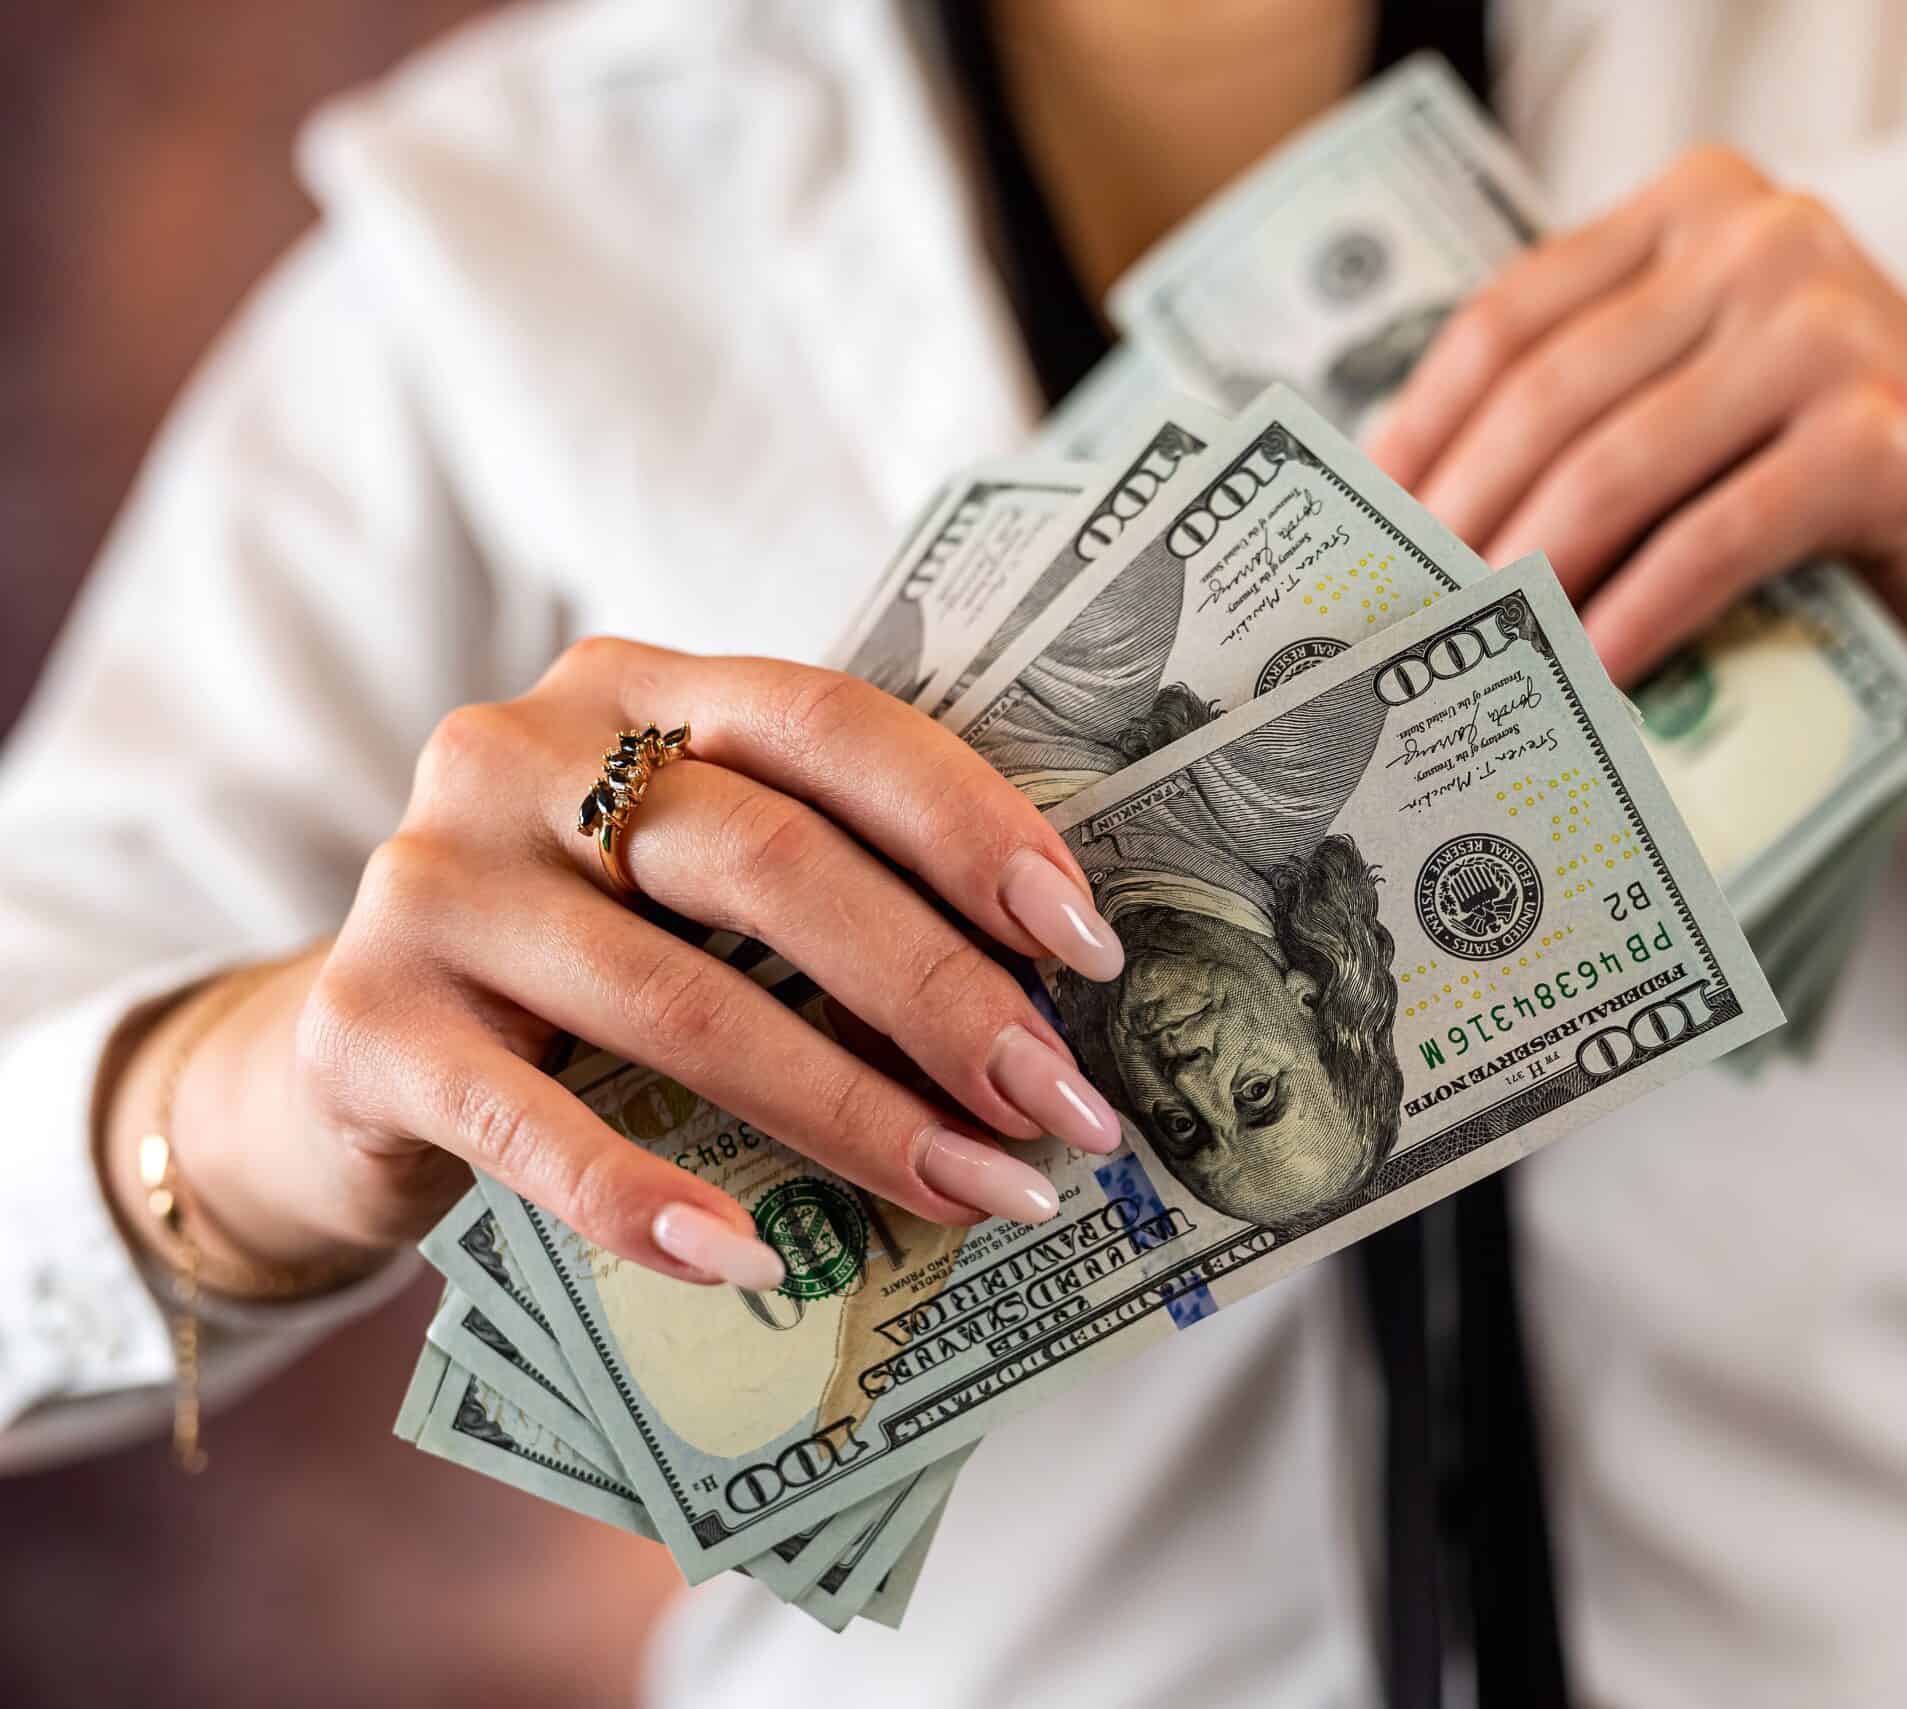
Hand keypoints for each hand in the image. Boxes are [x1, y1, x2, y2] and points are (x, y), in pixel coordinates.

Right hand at [127, 639, 1128, 1289]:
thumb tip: (1049, 1003)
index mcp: (638, 690)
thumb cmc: (583, 966)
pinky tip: (754, 1263)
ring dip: (853, 1112)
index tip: (1088, 947)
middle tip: (1061, 1106)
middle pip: (774, 862)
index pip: (830, 723)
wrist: (348, 1056)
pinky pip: (534, 1126)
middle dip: (944, 992)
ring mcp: (431, 880)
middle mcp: (522, 752)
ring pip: (683, 1000)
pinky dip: (651, 1202)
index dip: (970, 827)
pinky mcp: (365, 1022)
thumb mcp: (688, 887)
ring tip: (974, 1191)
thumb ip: (819, 885)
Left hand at [1368, 148, 1906, 758]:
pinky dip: (1638, 618)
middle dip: (1458, 518)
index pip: (1512, 314)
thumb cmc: (1868, 482)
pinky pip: (1711, 538)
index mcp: (1702, 208)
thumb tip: (1430, 519)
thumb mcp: (1729, 404)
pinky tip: (1592, 680)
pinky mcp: (1880, 433)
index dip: (1422, 427)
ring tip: (1475, 660)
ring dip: (1530, 577)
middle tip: (1401, 618)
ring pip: (1616, 466)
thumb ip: (1613, 409)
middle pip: (1547, 392)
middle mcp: (1761, 239)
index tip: (1360, 527)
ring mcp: (1825, 327)